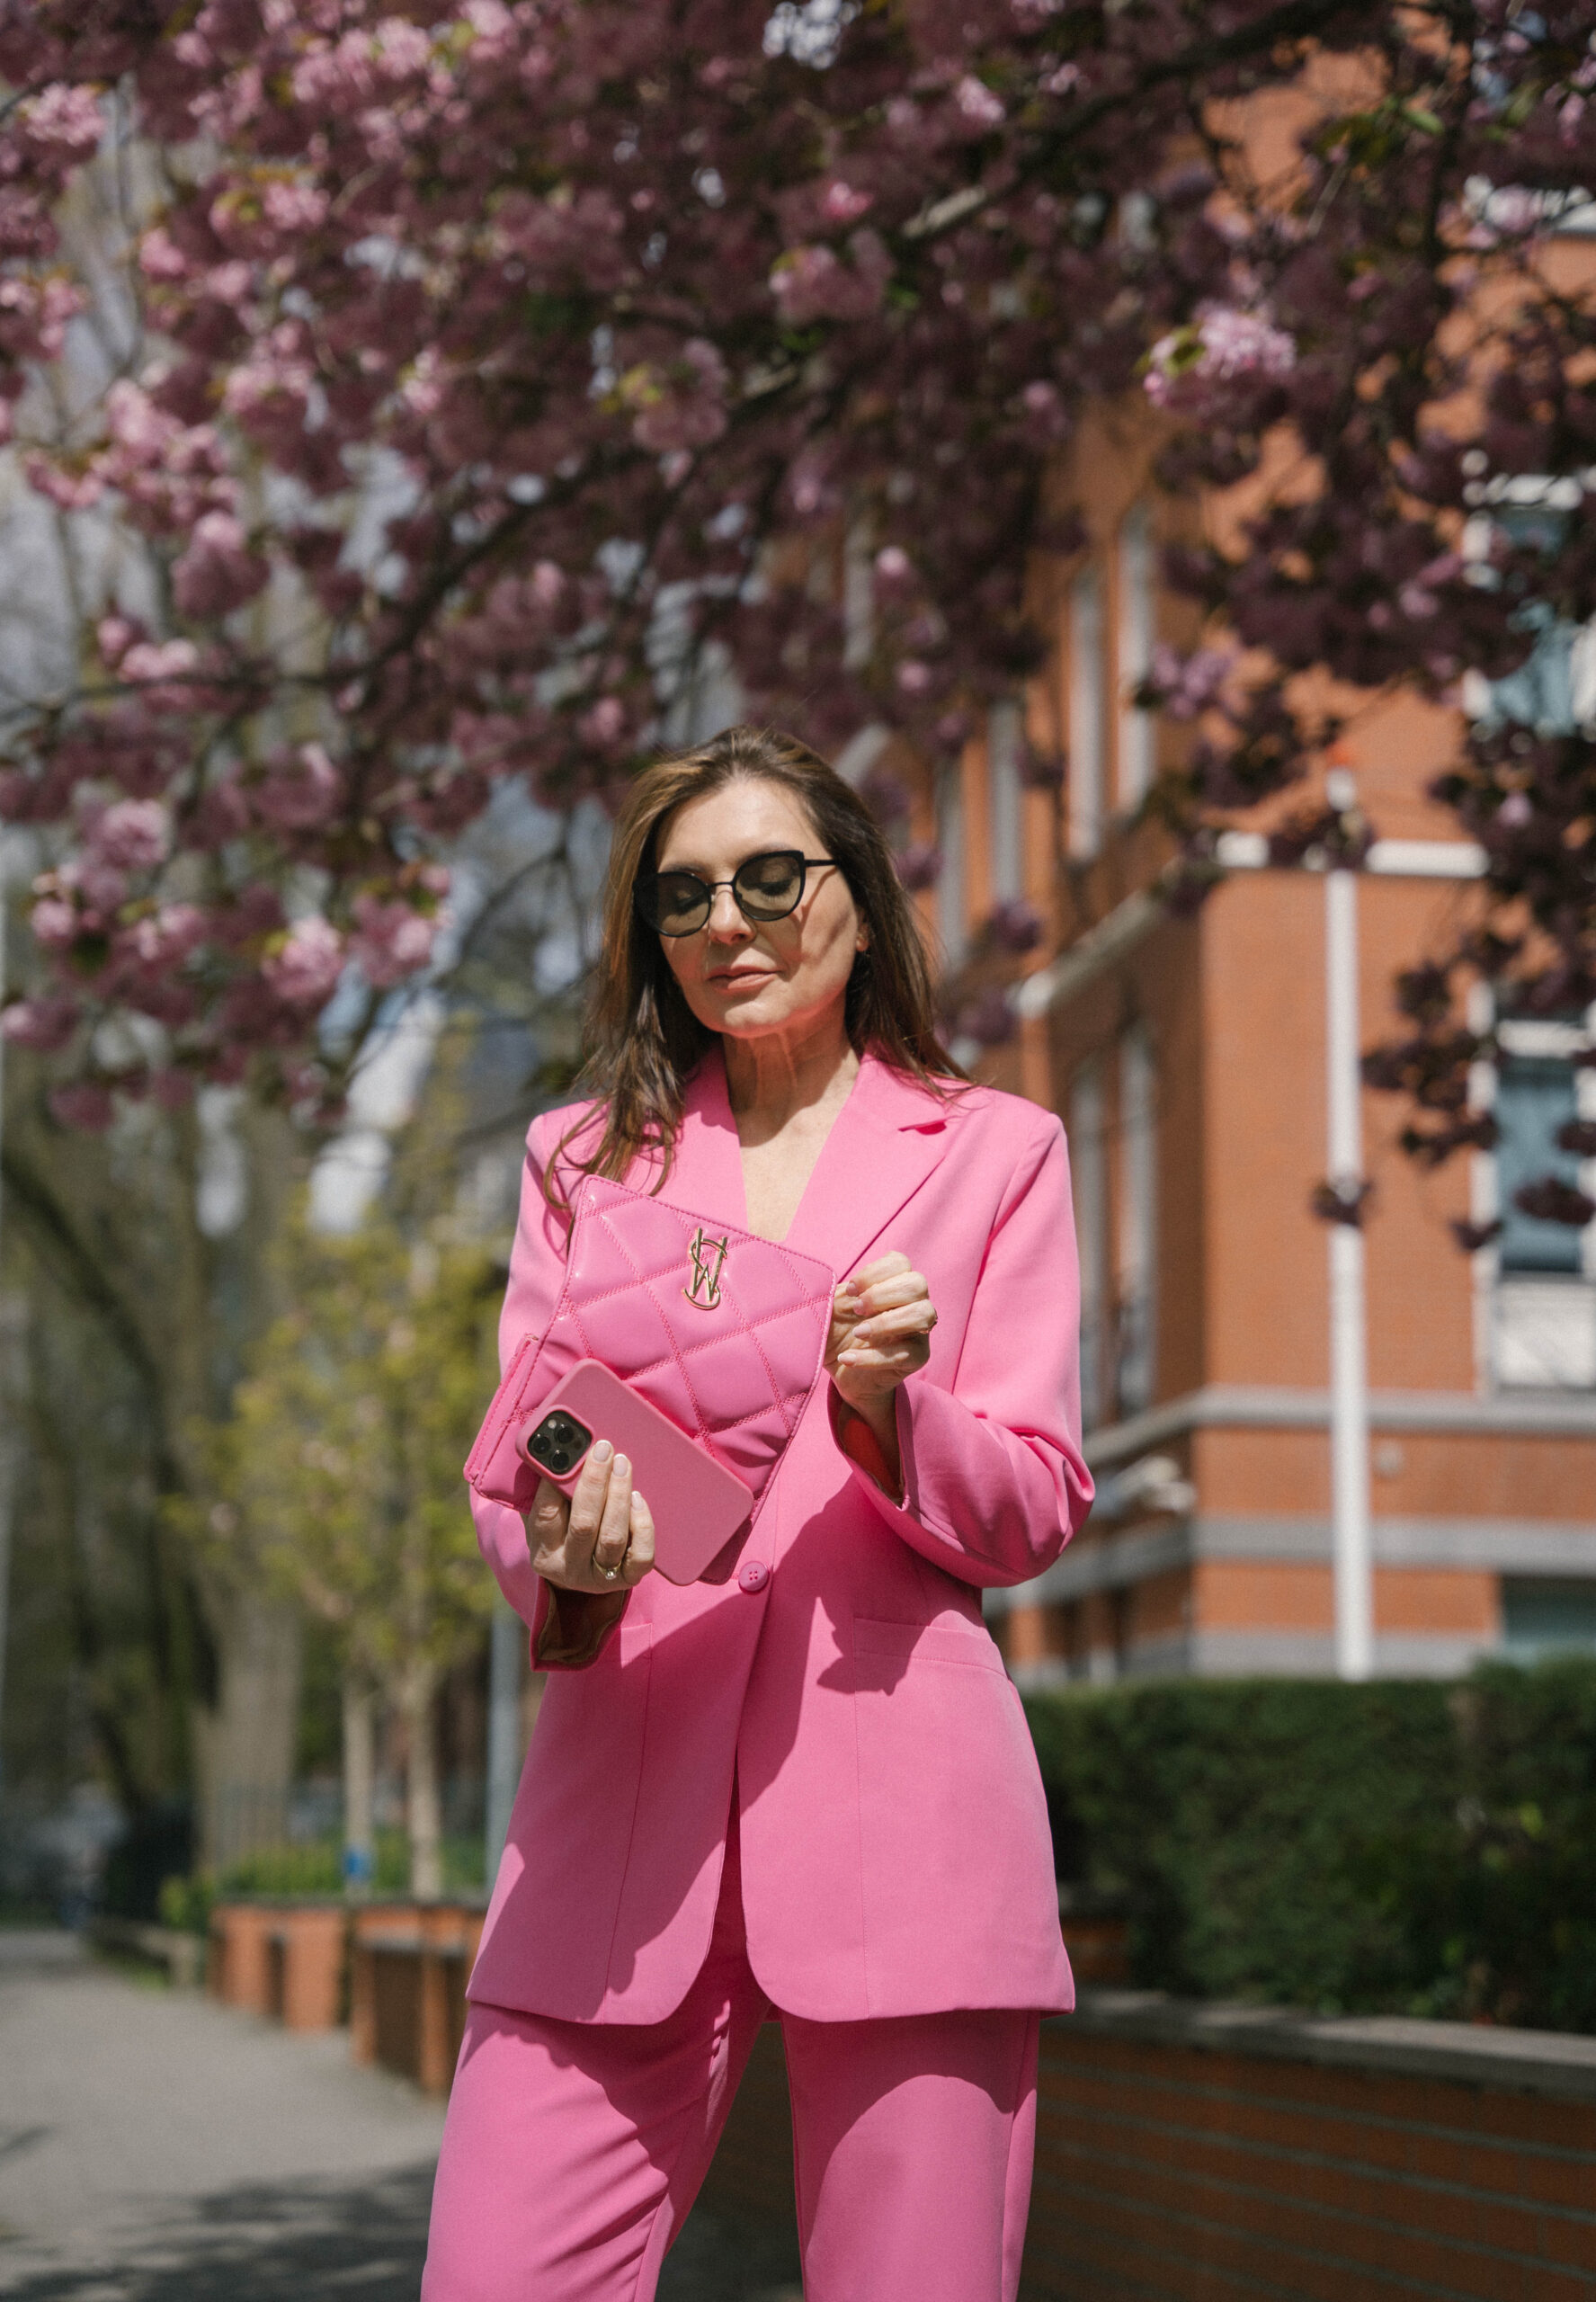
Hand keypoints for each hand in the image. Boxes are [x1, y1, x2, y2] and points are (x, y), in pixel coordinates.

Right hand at [524, 1437, 655, 1594]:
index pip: (545, 1514)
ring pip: (613, 1537)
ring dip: (619, 1495)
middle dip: (595, 1482)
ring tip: (622, 1465)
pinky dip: (642, 1525)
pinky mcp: (628, 1579)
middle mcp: (568, 1568)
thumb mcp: (547, 1513)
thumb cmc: (564, 1531)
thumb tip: (553, 1451)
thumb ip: (547, 1487)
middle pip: (583, 1524)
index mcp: (542, 1551)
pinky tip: (638, 1499)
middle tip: (603, 1450)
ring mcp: (600, 1577)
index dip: (555, 1482)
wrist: (582, 1571)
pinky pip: (641, 1555)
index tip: (567, 1453)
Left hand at [825, 1251, 936, 1464]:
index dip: (874, 1272)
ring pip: (923, 1314)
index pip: (900, 1262)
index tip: (850, 1290)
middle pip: (917, 1284)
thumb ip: (836, 1294)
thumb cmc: (838, 1332)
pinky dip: (872, 1357)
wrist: (841, 1372)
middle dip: (882, 1294)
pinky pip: (905, 1353)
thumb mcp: (831, 1309)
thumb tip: (837, 1290)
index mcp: (894, 1283)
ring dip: (886, 1322)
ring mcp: (918, 1330)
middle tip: (856, 1309)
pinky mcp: (917, 1357)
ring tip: (857, 1333)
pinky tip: (847, 1358)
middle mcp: (913, 1302)